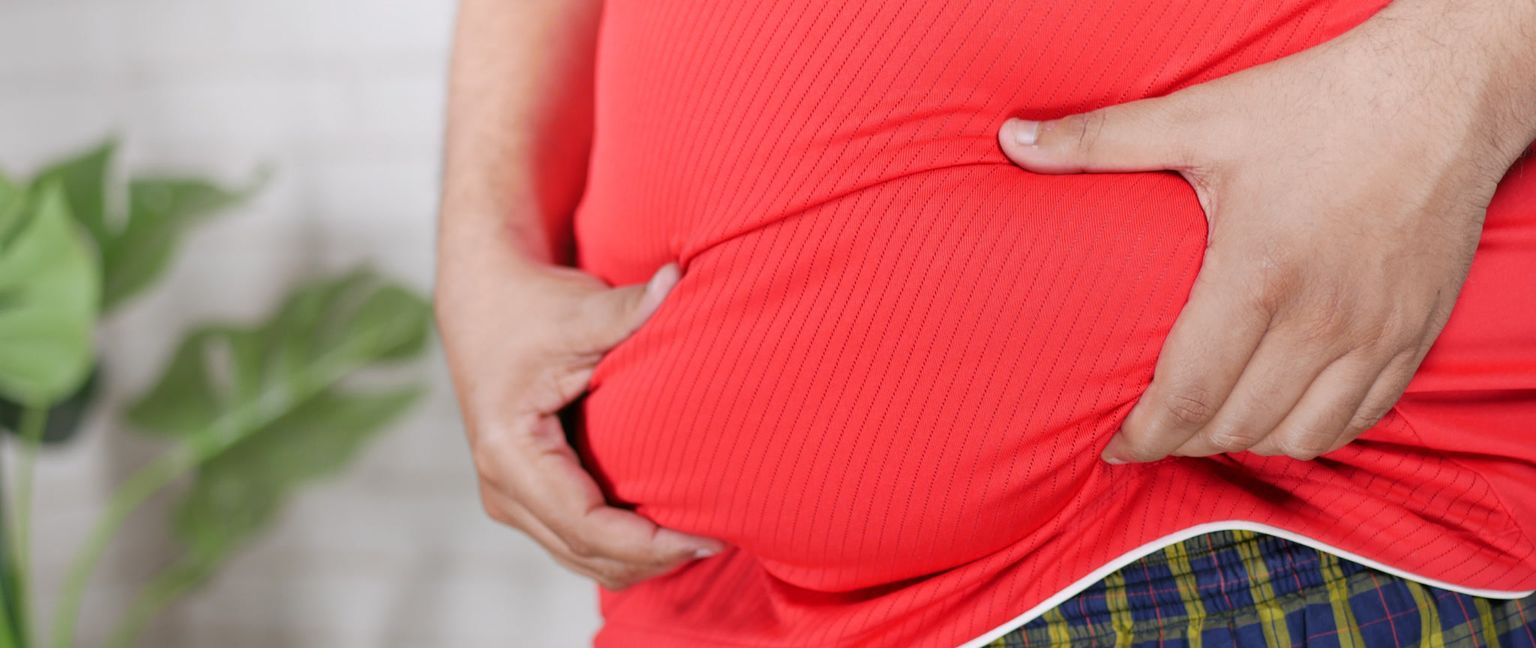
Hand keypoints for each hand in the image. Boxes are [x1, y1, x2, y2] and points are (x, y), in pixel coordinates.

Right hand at [436, 256, 724, 589]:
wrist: (484, 301)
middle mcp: (502, 488)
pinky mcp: (526, 494)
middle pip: (586, 554)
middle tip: (718, 539)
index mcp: (508, 453)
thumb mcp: (577, 310)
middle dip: (653, 558)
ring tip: (700, 536)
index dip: (650, 543)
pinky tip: (669, 524)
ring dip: (639, 557)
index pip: (587, 525)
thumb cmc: (529, 305)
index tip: (707, 537)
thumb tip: (678, 279)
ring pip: (582, 557)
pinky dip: (622, 543)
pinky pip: (577, 539)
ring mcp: (510, 497)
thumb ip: (629, 308)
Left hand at [997, 1, 1535, 462]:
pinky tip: (1276, 411)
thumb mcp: (1201, 117)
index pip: (1189, 396)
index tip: (1112, 445)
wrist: (1442, 93)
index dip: (1143, 435)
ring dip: (1243, 441)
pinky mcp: (1415, 335)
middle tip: (1150, 428)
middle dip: (1183, 440)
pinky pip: (1359, 421)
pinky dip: (1311, 432)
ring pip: (1298, 437)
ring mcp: (1376, 334)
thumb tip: (1012, 140)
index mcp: (1259, 274)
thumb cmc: (1316, 104)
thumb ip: (1101, 139)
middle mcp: (1323, 319)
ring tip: (1207, 422)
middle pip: (1237, 427)